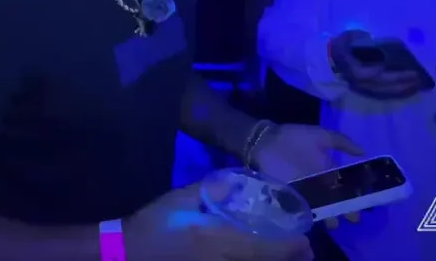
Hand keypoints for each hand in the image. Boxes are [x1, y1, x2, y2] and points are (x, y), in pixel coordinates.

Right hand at [125, 181, 313, 260]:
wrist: (129, 252)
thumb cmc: (154, 223)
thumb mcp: (180, 200)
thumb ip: (210, 190)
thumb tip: (236, 184)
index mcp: (214, 238)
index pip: (261, 247)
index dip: (287, 247)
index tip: (306, 242)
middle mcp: (220, 259)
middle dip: (288, 258)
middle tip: (306, 250)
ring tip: (293, 255)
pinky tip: (259, 258)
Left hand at [251, 124, 364, 228]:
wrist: (265, 142)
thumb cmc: (293, 138)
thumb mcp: (320, 136)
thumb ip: (341, 141)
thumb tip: (364, 151)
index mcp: (328, 171)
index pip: (345, 188)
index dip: (355, 197)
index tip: (364, 206)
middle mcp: (318, 186)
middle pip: (336, 202)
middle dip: (345, 211)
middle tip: (352, 218)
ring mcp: (305, 194)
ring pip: (322, 209)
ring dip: (330, 217)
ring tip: (335, 223)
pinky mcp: (291, 199)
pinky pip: (303, 212)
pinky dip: (309, 218)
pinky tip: (317, 222)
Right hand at [330, 31, 423, 99]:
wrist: (330, 62)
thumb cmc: (341, 47)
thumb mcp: (347, 37)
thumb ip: (358, 37)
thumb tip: (370, 37)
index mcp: (351, 68)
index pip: (365, 74)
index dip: (377, 71)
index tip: (389, 65)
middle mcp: (358, 82)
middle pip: (381, 85)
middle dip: (400, 81)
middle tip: (416, 76)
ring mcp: (363, 89)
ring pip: (384, 92)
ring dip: (402, 90)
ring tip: (417, 85)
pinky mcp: (368, 91)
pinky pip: (384, 95)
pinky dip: (397, 94)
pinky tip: (409, 90)